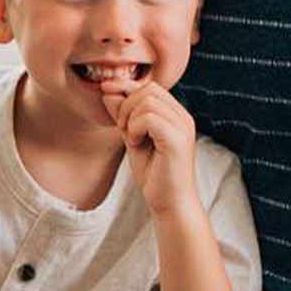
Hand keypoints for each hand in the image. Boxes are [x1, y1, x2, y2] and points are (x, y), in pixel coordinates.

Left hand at [105, 80, 200, 219]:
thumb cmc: (154, 174)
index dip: (125, 89)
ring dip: (130, 118)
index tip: (107, 96)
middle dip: (126, 105)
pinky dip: (135, 128)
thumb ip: (123, 115)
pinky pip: (149, 118)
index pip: (150, 87)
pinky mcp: (177, 139)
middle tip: (123, 129)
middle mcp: (183, 116)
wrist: (170, 203)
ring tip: (132, 139)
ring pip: (147, 101)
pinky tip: (136, 144)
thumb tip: (108, 90)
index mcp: (175, 114)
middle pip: (149, 89)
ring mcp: (183, 127)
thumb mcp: (132, 138)